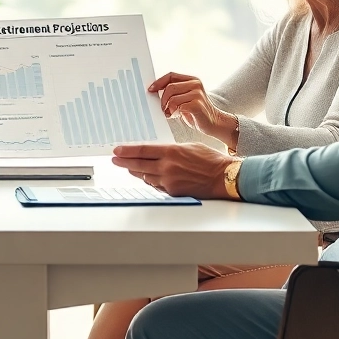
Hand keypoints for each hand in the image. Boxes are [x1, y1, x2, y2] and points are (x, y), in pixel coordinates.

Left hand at [111, 142, 238, 199]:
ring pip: (145, 176)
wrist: (223, 177)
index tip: (117, 150)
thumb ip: (170, 150)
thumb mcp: (188, 147)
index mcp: (171, 151)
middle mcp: (167, 166)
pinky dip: (149, 180)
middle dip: (124, 162)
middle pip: (139, 164)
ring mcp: (169, 181)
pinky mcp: (173, 192)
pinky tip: (145, 177)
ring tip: (128, 167)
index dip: (127, 151)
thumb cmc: (210, 160)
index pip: (142, 150)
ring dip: (135, 172)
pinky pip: (156, 186)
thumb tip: (157, 152)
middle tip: (115, 160)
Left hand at [148, 72, 229, 138]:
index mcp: (192, 80)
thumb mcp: (184, 98)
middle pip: (170, 87)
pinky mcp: (197, 104)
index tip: (150, 90)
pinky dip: (173, 112)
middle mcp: (196, 84)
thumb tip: (154, 91)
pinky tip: (174, 116)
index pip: (171, 75)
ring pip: (173, 97)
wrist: (214, 123)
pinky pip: (178, 106)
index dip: (158, 82)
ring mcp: (198, 94)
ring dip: (167, 107)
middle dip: (162, 99)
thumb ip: (174, 93)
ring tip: (169, 113)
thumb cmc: (196, 111)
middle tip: (162, 109)